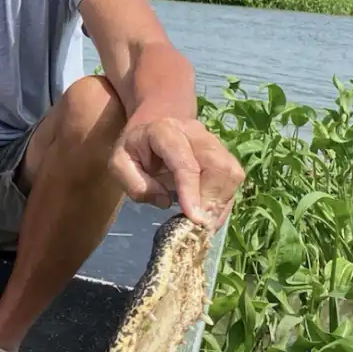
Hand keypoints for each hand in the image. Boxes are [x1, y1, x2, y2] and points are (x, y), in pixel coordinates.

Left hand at [111, 116, 244, 227]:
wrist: (154, 126)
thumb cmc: (134, 149)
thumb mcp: (118, 164)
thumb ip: (134, 184)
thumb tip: (166, 201)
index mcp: (165, 131)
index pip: (185, 161)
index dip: (191, 190)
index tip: (193, 218)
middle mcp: (195, 132)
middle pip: (216, 166)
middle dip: (209, 200)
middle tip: (195, 225)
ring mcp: (213, 142)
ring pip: (230, 173)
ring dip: (219, 203)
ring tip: (202, 223)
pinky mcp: (224, 154)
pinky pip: (233, 180)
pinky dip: (223, 203)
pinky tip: (209, 217)